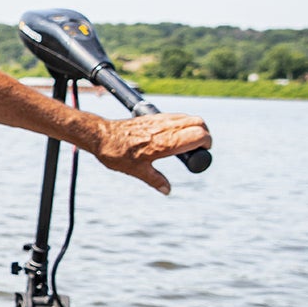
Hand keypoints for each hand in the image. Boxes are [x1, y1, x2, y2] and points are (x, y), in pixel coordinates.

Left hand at [93, 113, 212, 194]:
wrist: (100, 135)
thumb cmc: (117, 153)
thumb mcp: (137, 171)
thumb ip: (155, 180)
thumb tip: (167, 190)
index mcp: (166, 142)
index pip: (199, 135)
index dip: (207, 143)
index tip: (204, 152)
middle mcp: (165, 127)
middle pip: (199, 122)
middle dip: (205, 133)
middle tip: (200, 147)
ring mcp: (159, 119)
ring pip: (189, 117)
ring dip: (195, 126)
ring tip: (190, 142)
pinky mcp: (153, 116)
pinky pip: (176, 116)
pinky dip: (184, 122)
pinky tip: (176, 134)